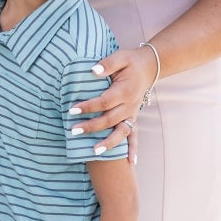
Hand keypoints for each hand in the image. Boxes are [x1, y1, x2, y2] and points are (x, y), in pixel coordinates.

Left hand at [70, 44, 157, 159]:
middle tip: (73, 131)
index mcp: (124, 91)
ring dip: (108, 143)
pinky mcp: (134, 117)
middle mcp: (130, 105)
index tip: (72, 109)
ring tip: (94, 152)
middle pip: (109, 120)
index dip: (88, 106)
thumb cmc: (130, 62)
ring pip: (121, 132)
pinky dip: (133, 149)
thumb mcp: (120, 57)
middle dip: (91, 127)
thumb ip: (107, 64)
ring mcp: (133, 114)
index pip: (103, 102)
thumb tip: (93, 71)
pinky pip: (135, 135)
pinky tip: (131, 162)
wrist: (149, 67)